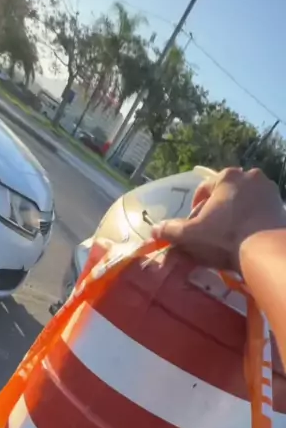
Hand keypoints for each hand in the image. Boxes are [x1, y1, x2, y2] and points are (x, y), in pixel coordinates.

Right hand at [151, 168, 285, 272]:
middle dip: (219, 209)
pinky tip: (248, 237)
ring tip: (231, 234)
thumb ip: (171, 231)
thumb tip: (154, 230)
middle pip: (227, 193)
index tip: (194, 224)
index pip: (204, 189)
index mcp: (226, 177)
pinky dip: (253, 220)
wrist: (265, 251)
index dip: (195, 207)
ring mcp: (269, 190)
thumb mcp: (191, 235)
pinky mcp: (281, 205)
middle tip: (213, 230)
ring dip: (237, 213)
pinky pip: (261, 210)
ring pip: (245, 201)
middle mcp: (250, 176)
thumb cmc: (224, 238)